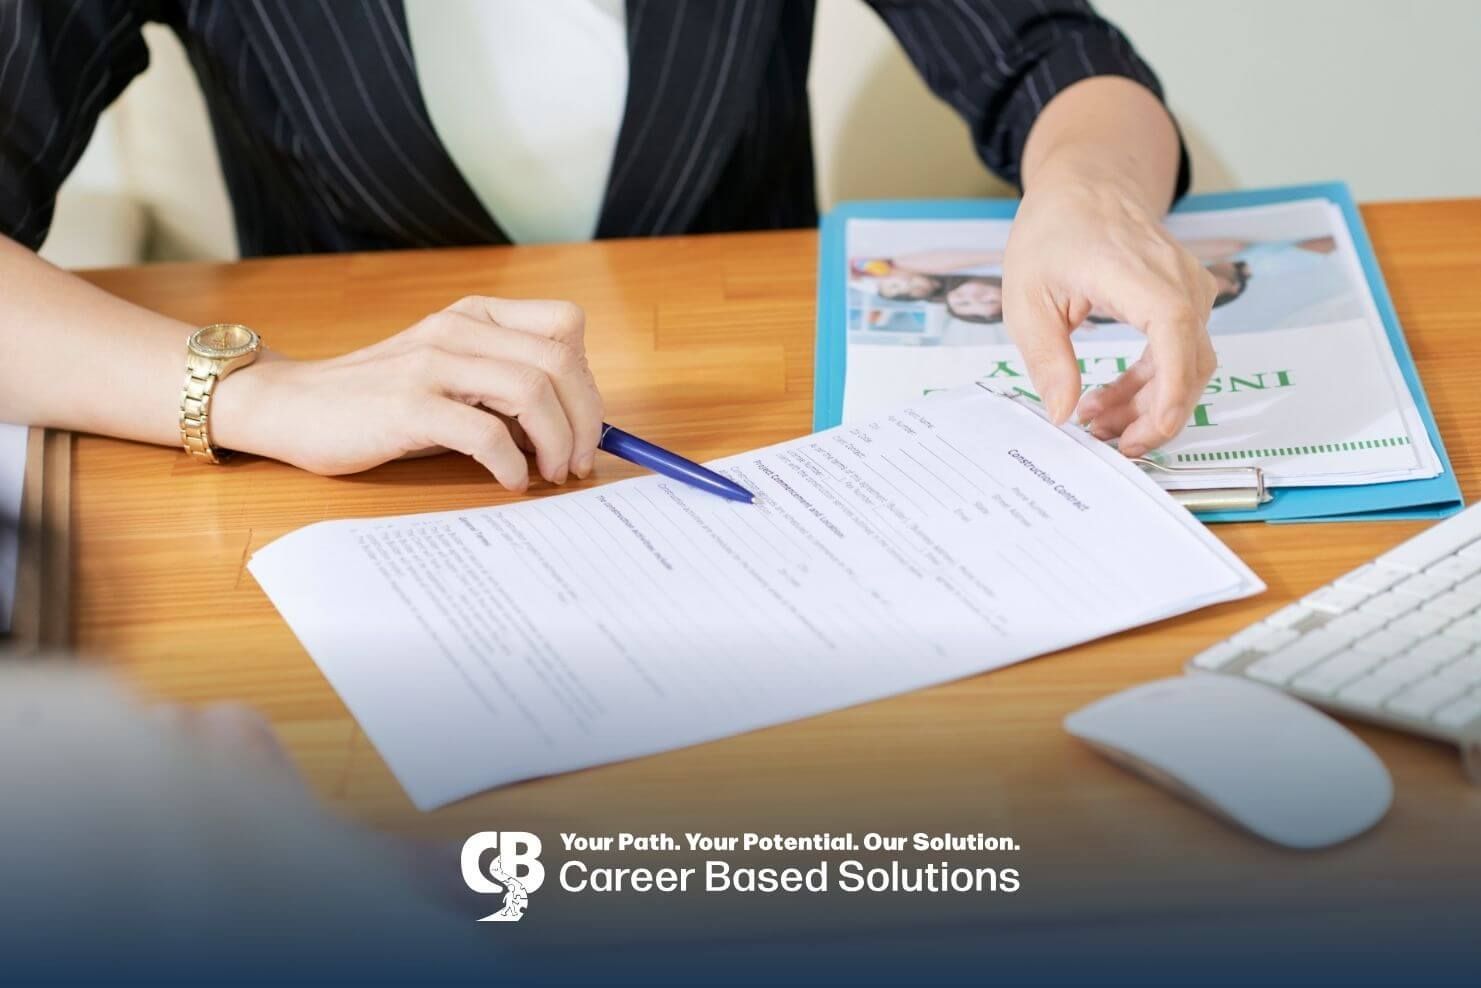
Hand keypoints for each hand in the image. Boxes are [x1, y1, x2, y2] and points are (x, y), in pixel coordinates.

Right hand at [214, 296, 603, 491]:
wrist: (293, 407)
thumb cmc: (381, 403)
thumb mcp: (452, 379)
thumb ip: (505, 391)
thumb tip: (575, 430)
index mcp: (476, 317)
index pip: (566, 327)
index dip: (587, 380)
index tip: (583, 424)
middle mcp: (459, 330)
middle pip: (560, 362)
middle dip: (584, 420)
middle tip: (580, 463)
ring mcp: (432, 364)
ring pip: (532, 391)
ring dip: (557, 443)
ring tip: (551, 474)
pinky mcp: (408, 406)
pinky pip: (486, 434)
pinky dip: (512, 465)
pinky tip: (510, 481)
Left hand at [1002, 166, 1217, 458]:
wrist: (1084, 186)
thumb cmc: (1051, 233)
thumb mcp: (1026, 300)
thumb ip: (1047, 359)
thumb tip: (1062, 414)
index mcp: (1136, 273)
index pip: (1174, 334)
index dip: (1170, 391)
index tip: (1149, 433)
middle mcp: (1177, 279)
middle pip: (1190, 362)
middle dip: (1155, 416)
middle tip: (1109, 445)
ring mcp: (1188, 289)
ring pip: (1188, 364)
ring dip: (1149, 404)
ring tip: (1097, 424)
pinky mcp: (1185, 300)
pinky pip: (1179, 352)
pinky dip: (1151, 383)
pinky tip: (1107, 400)